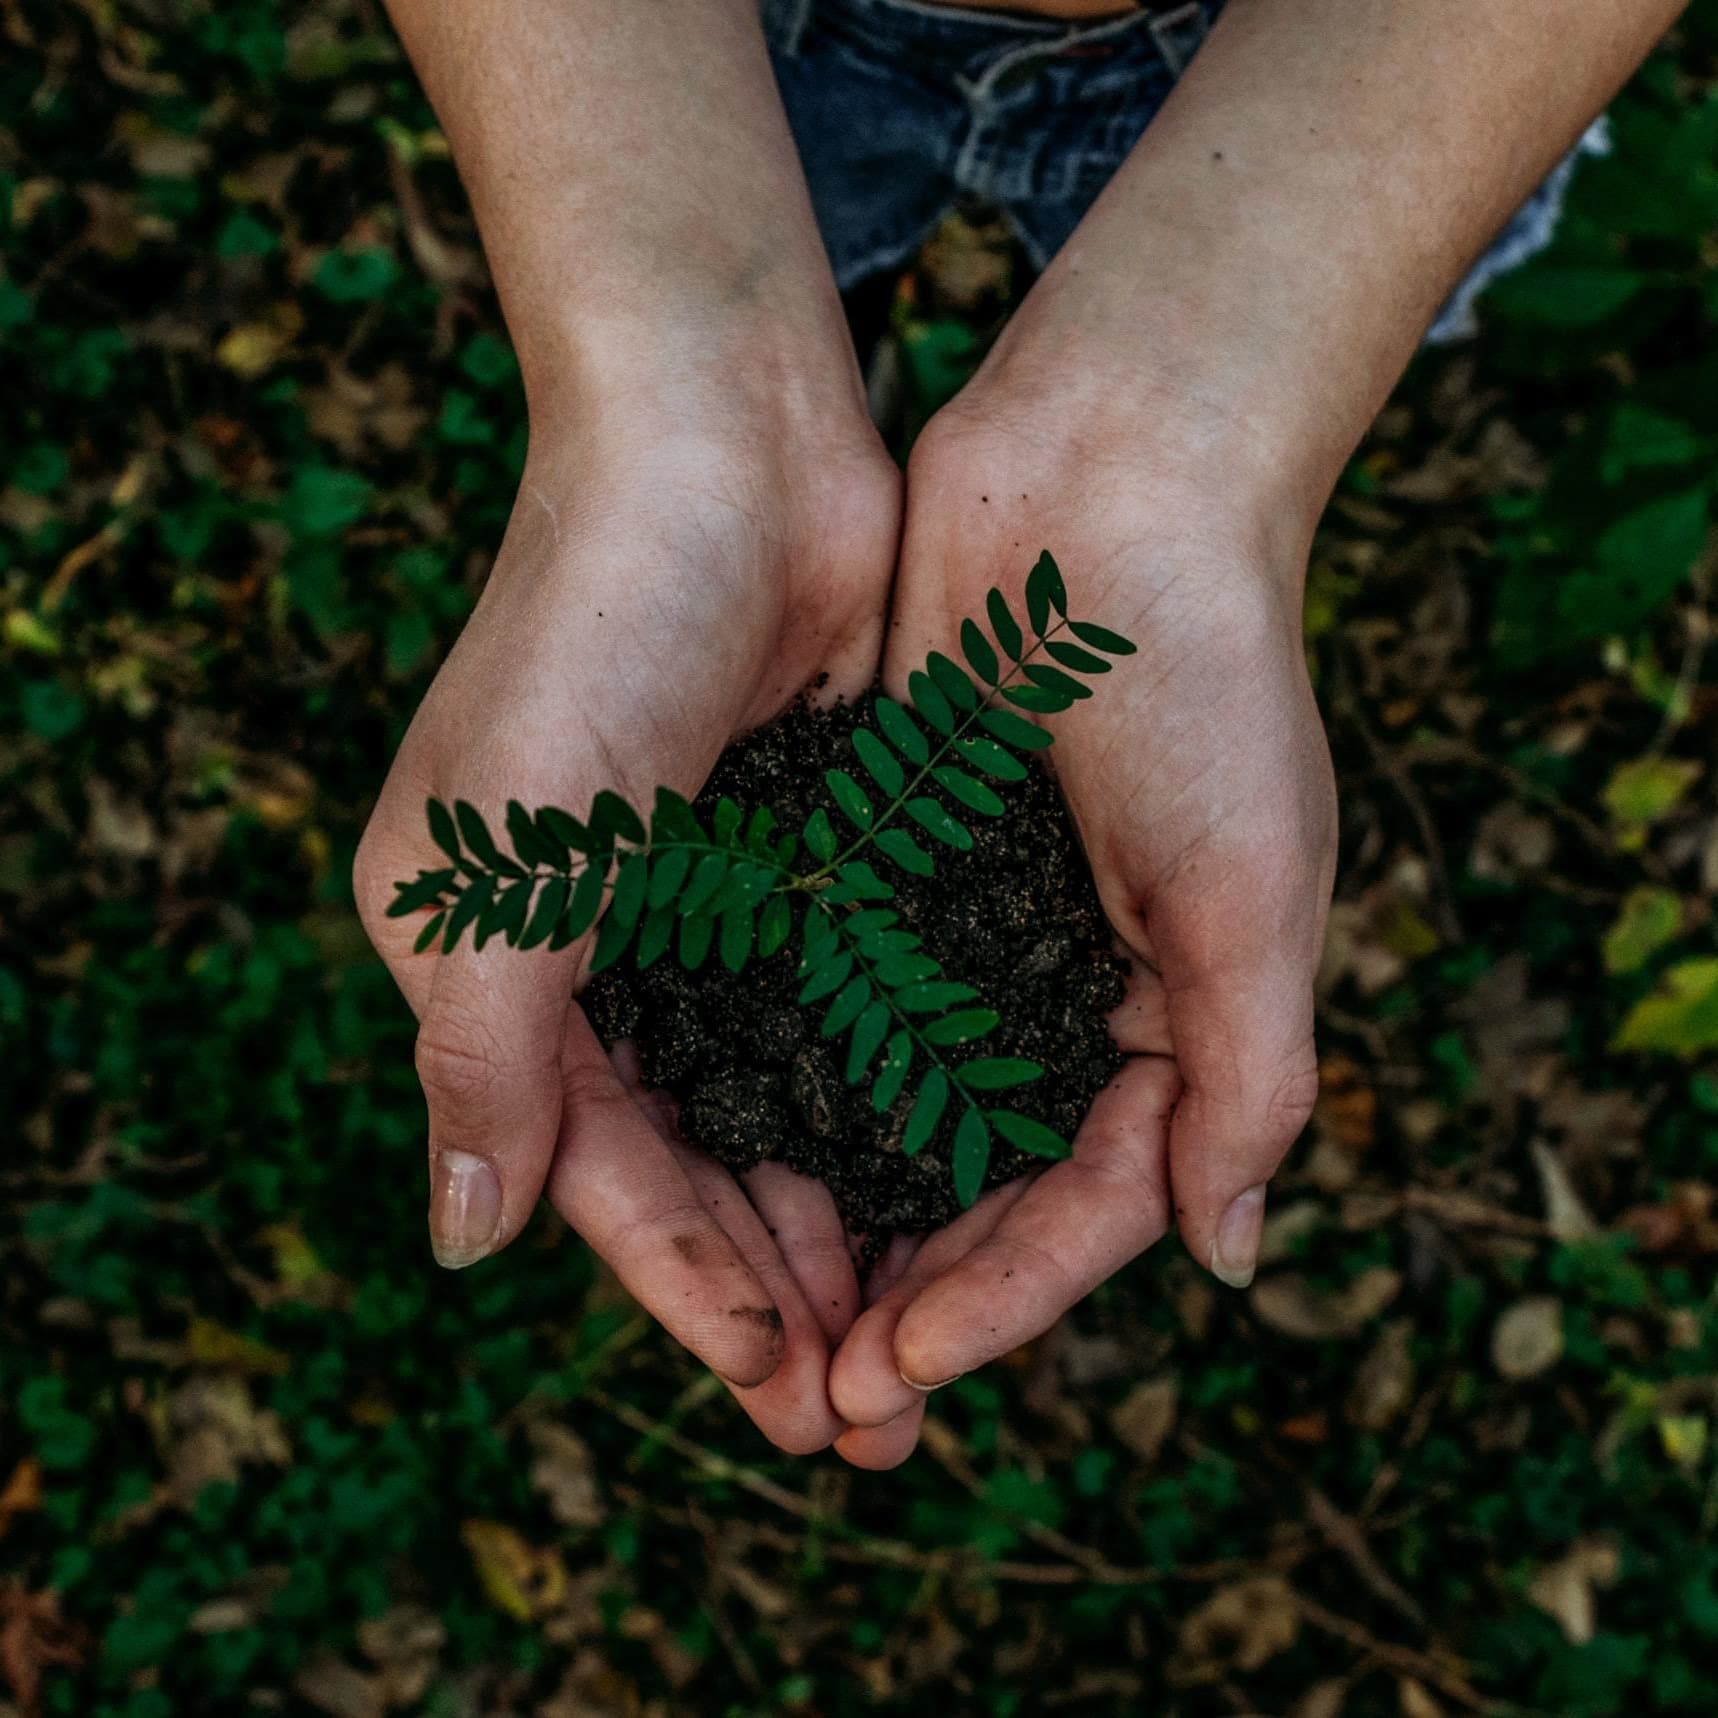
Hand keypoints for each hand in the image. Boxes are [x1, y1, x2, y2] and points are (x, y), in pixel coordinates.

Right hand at [355, 390, 899, 1453]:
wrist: (725, 443)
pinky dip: (890, 1102)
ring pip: (782, 1106)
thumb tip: (463, 1242)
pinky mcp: (812, 859)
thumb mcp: (501, 858)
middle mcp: (604, 950)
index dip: (685, 1286)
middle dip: (777, 1286)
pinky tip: (952, 1181)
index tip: (781, 1386)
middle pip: (696, 1161)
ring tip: (921, 1333)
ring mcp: (715, 906)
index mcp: (501, 961)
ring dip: (843, 1217)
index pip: (597, 1169)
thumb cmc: (592, 631)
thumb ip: (481, 1055)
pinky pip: (851, 1016)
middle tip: (869, 1413)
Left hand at [828, 365, 1336, 1456]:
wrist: (1105, 483)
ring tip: (758, 1321)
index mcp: (1167, 1017)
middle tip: (817, 1401)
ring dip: (832, 1217)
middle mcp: (1057, 991)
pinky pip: (824, 999)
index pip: (1085, 1205)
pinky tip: (719, 1153)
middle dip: (904, 1293)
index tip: (900, 1367)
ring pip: (887, 1114)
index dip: (1001, 1300)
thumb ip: (1251, 1077)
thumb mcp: (1258, 888)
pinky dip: (782, 1080)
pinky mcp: (878, 863)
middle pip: (975, 1186)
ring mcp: (962, 931)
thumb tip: (1226, 1259)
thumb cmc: (1207, 678)